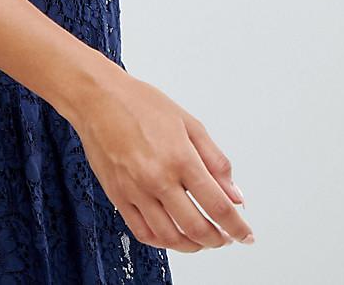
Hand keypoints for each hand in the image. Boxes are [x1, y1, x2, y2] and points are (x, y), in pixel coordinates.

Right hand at [67, 63, 254, 252]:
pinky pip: (142, 232)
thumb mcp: (188, 123)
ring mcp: (135, 190)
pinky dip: (162, 242)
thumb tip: (235, 195)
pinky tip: (172, 236)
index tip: (246, 235)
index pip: (218, 206)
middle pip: (196, 228)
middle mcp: (157, 178)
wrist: (98, 98)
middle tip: (225, 237)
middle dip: (218, 240)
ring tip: (202, 240)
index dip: (237, 228)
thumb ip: (215, 161)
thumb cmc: (140, 103)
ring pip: (170, 237)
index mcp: (180, 157)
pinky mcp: (117, 195)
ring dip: (193, 246)